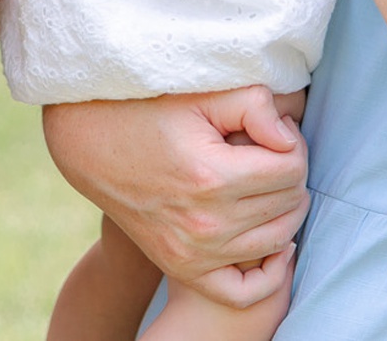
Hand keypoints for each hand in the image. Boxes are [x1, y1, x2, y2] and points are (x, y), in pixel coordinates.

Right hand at [41, 89, 309, 293]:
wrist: (91, 145)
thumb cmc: (150, 111)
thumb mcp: (203, 94)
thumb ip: (255, 105)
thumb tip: (289, 137)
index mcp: (213, 176)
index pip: (292, 169)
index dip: (294, 144)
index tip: (278, 130)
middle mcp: (206, 223)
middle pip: (288, 203)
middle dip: (292, 173)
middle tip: (273, 151)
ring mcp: (193, 252)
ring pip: (277, 241)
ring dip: (286, 211)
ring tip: (270, 183)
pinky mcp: (183, 268)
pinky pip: (243, 292)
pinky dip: (270, 274)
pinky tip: (276, 244)